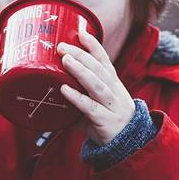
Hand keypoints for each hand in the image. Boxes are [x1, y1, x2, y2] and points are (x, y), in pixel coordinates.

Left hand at [58, 27, 135, 145]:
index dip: (94, 46)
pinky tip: (64, 90)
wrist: (128, 147)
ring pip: (97, 85)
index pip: (104, 60)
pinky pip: (91, 108)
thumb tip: (50, 87)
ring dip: (81, 71)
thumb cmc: (106, 122)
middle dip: (81, 55)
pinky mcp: (106, 122)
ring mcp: (112, 106)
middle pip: (99, 69)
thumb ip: (77, 94)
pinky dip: (77, 97)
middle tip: (62, 46)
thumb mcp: (95, 104)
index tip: (82, 32)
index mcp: (113, 84)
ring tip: (66, 60)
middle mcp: (114, 92)